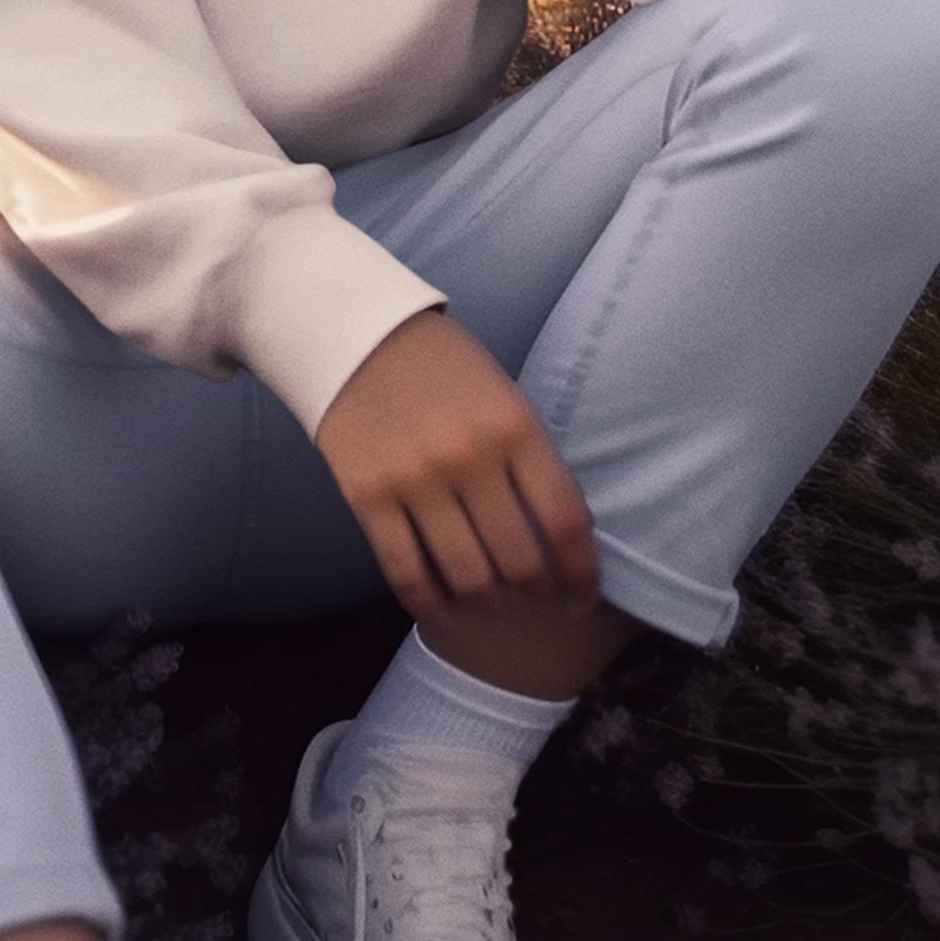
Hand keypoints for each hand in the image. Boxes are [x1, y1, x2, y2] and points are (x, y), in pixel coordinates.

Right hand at [313, 307, 599, 622]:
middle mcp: (469, 457)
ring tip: (495, 605)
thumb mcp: (505, 397)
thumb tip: (561, 536)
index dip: (581, 574)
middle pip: (519, 562)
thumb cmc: (444, 367)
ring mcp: (415, 480)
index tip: (581, 596)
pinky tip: (444, 606)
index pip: (564, 521)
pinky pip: (406, 572)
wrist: (358, 333)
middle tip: (539, 604)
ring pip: (467, 578)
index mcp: (514, 426)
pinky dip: (431, 603)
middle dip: (539, 597)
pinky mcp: (368, 497)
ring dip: (490, 606)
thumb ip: (531, 459)